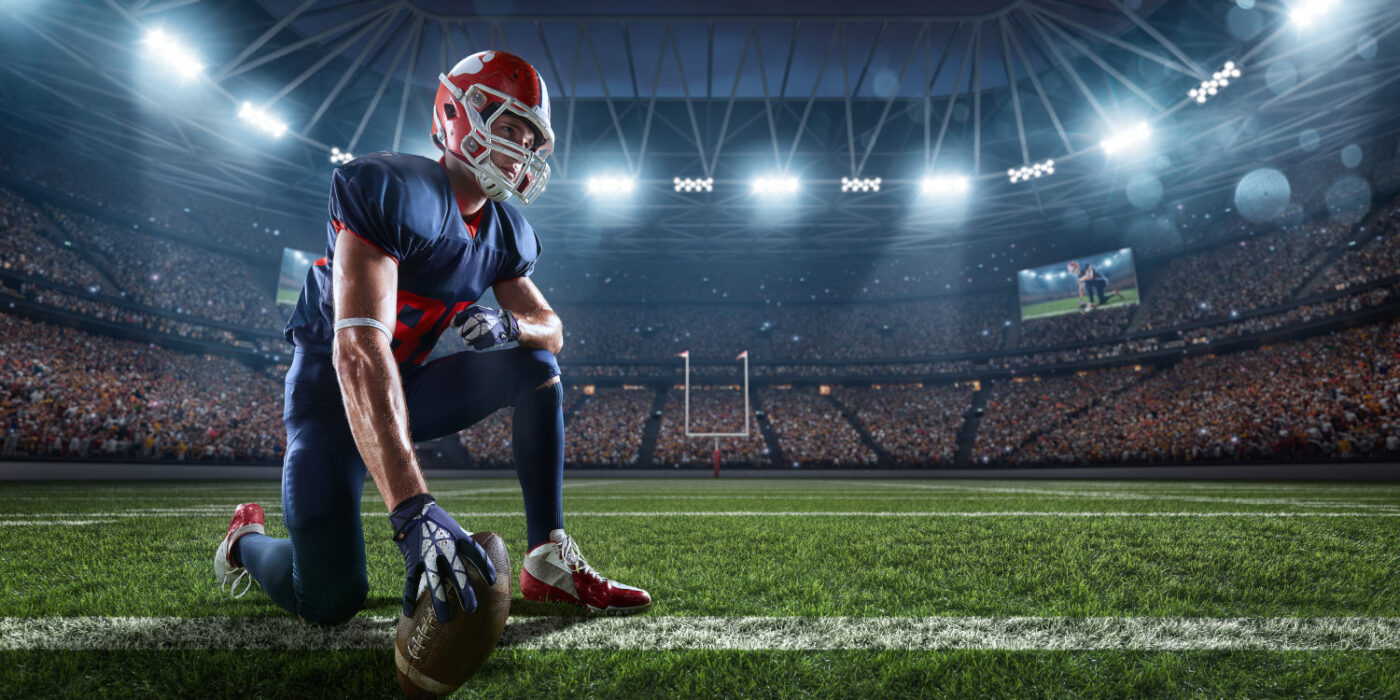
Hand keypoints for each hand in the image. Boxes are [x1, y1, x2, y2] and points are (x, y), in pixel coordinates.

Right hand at [389, 494, 496, 620]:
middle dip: (464, 590)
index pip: (476, 553)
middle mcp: (444, 548)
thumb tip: (487, 557)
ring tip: (445, 618)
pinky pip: (410, 582)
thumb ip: (468, 545)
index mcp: (458, 539)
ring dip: (439, 600)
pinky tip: (409, 613)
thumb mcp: (457, 530)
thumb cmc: (441, 524)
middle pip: (457, 571)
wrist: (414, 511)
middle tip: (472, 608)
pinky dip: (409, 598)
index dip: (485, 566)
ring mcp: (427, 555)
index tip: (493, 581)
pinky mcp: (413, 561)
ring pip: (434, 581)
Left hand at [452, 306, 519, 350]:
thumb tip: (451, 323)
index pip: (457, 320)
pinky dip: (479, 344)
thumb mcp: (477, 312)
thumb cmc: (488, 318)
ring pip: (467, 341)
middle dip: (463, 333)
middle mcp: (480, 319)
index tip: (455, 325)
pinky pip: (477, 347)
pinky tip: (484, 339)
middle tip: (470, 332)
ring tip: (476, 336)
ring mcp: (485, 330)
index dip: (454, 324)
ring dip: (470, 340)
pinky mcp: (490, 340)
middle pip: (461, 332)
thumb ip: (463, 314)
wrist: (507, 325)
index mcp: (476, 311)